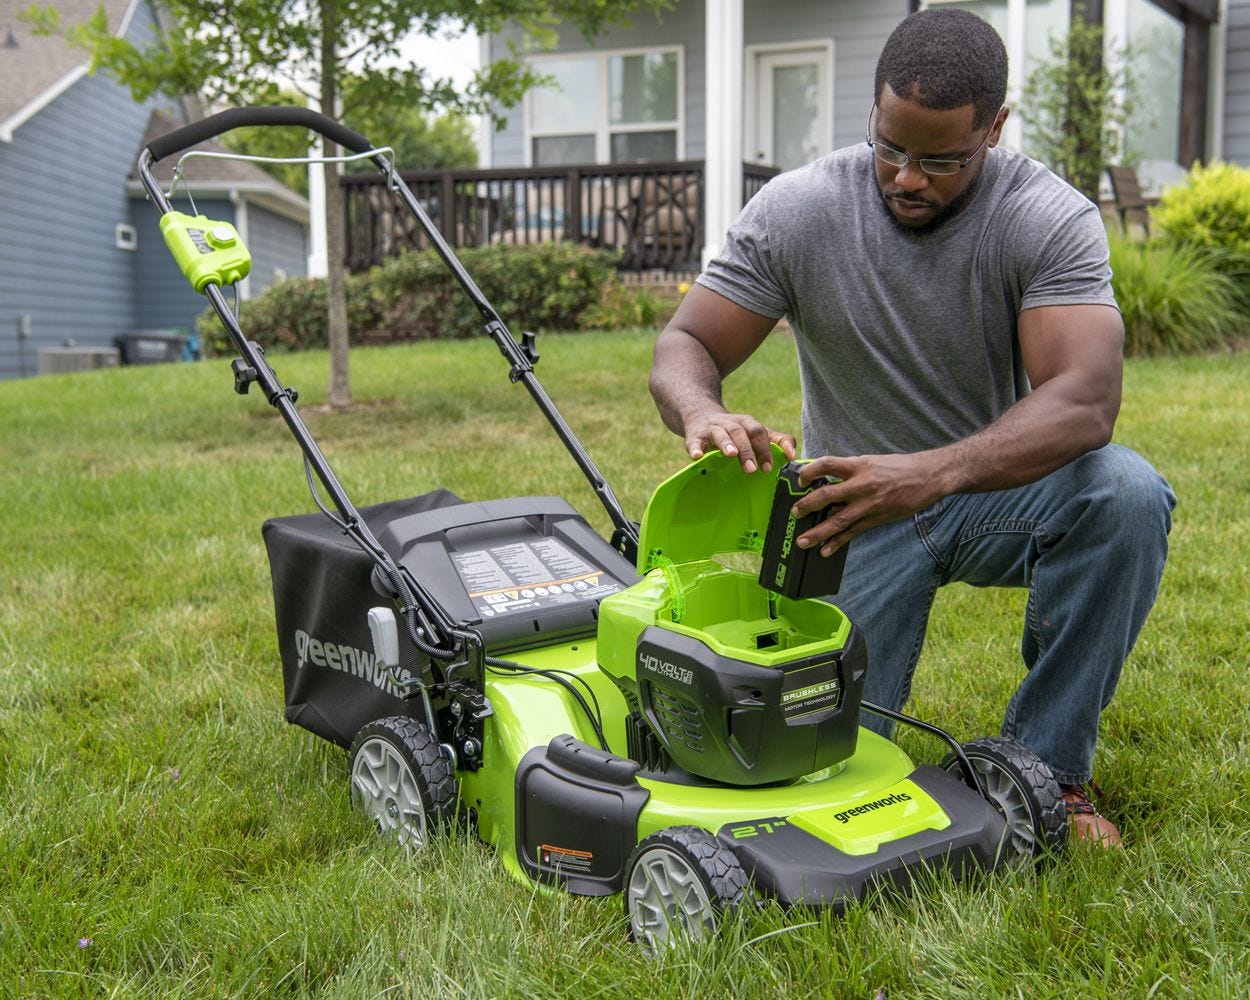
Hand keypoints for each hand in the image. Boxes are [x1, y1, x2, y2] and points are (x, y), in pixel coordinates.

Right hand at [684, 410, 796, 472]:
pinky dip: (695, 449)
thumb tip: (793, 456)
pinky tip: (697, 457)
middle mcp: (730, 423)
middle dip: (748, 450)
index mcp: (747, 423)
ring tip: (731, 455)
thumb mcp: (755, 432)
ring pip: (721, 434)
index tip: (770, 466)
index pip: (760, 432)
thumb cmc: (735, 430)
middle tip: (753, 470)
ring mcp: (712, 429)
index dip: (766, 448)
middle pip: (741, 432)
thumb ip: (778, 440)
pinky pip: (694, 442)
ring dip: (727, 444)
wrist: (701, 416)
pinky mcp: (694, 437)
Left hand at [792, 453, 945, 554]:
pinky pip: (853, 533)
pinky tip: (825, 550)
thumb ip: (849, 471)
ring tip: (802, 541)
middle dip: (806, 505)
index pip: (827, 465)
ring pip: (837, 520)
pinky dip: (837, 543)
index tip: (800, 480)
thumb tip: (824, 479)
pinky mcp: (876, 519)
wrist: (928, 477)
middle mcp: (861, 485)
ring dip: (818, 532)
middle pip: (827, 495)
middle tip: (794, 513)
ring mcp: (869, 504)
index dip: (809, 472)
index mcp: (858, 466)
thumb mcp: (870, 461)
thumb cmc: (898, 467)